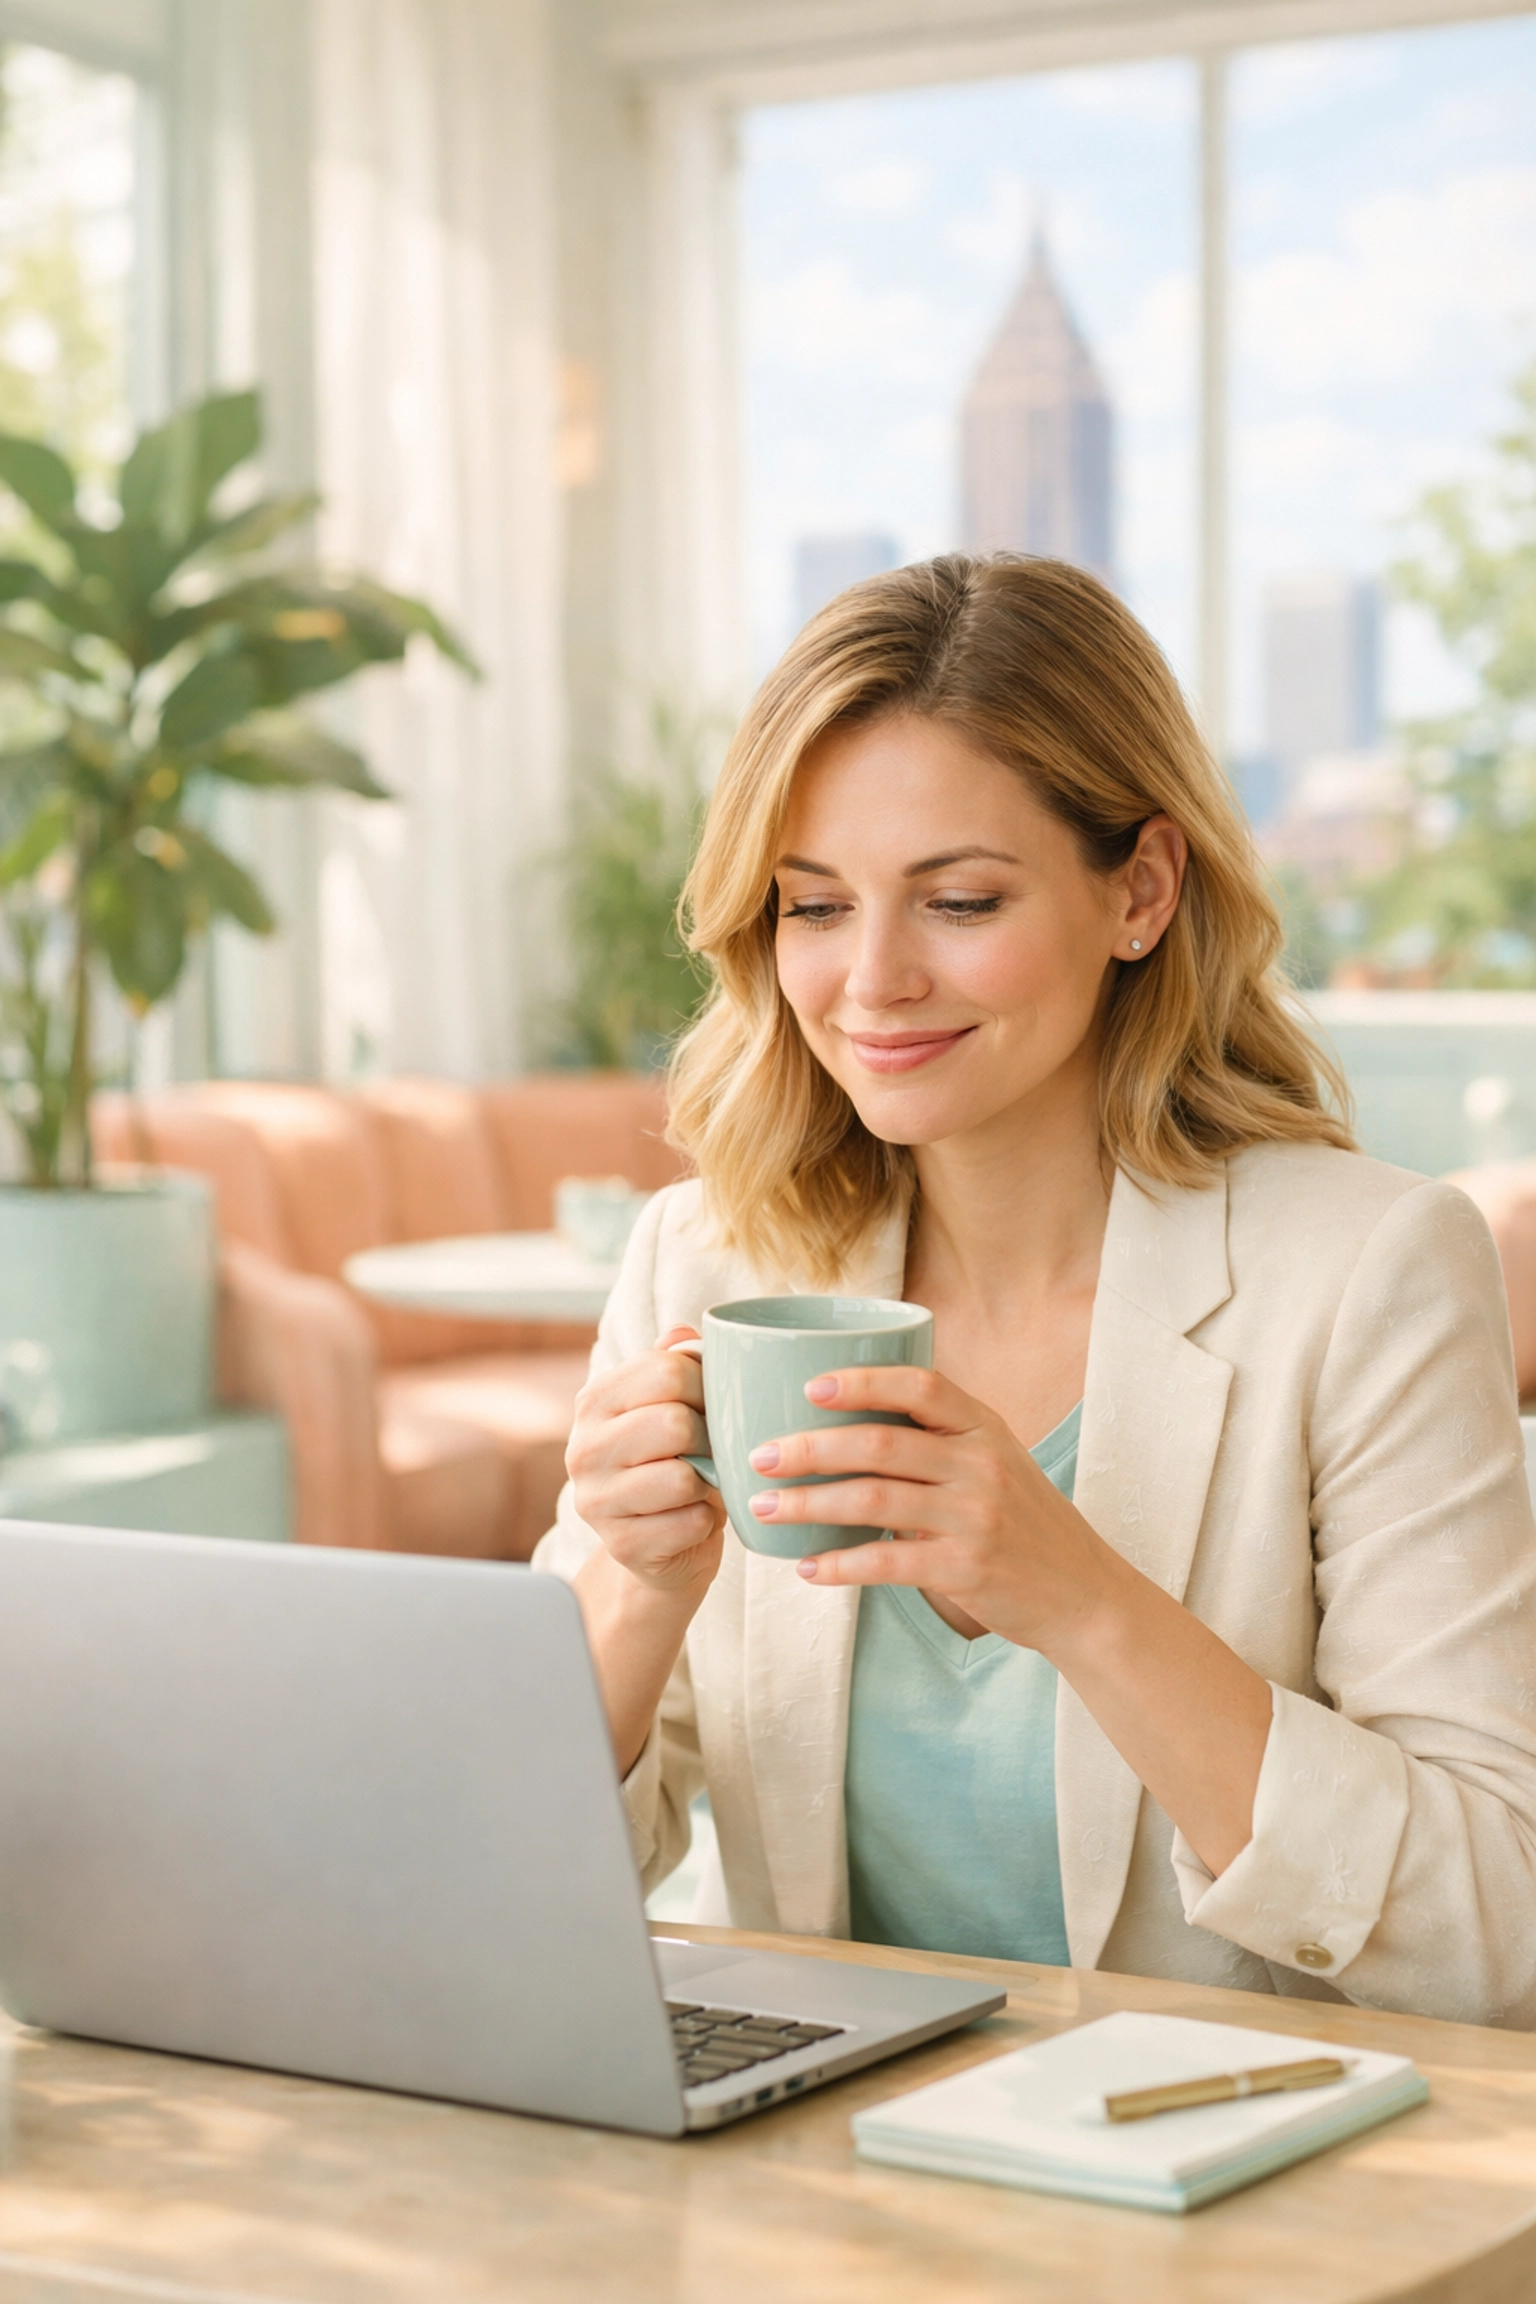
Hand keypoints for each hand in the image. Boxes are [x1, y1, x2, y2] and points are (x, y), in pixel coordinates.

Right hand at [566, 1326, 725, 1600]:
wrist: (660, 1545)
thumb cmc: (674, 1462)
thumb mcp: (671, 1405)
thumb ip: (676, 1363)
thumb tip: (688, 1334)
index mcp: (594, 1401)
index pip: (665, 1370)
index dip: (706, 1385)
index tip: (711, 1404)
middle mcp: (583, 1449)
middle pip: (674, 1422)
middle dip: (709, 1437)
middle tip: (711, 1449)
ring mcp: (596, 1501)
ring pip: (682, 1478)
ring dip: (709, 1483)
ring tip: (702, 1483)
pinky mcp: (621, 1546)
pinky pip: (692, 1523)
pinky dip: (707, 1520)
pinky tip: (693, 1518)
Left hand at [745, 1364, 1112, 1659]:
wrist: (1084, 1594)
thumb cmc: (1025, 1524)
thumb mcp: (997, 1463)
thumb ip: (940, 1440)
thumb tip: (851, 1423)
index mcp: (985, 1428)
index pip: (922, 1385)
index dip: (864, 1380)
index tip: (810, 1387)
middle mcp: (982, 1464)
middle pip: (881, 1442)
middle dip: (810, 1447)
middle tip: (758, 1455)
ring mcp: (975, 1517)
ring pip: (873, 1499)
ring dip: (809, 1503)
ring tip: (765, 1508)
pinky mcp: (965, 1568)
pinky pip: (886, 1561)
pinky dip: (839, 1564)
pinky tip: (807, 1565)